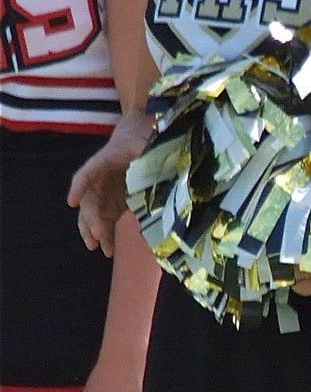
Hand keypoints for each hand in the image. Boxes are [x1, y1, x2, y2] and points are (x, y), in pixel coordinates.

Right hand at [67, 109, 152, 255]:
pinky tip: (108, 250)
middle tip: (97, 233)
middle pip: (89, 201)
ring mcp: (103, 196)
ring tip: (97, 246)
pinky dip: (105, 236)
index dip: (79, 187)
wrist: (136, 143)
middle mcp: (98, 181)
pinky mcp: (112, 207)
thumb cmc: (140, 141)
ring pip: (91, 216)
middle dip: (90, 218)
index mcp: (103, 162)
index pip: (86, 174)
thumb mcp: (145, 143)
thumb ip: (147, 151)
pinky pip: (104, 223)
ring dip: (93, 231)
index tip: (72, 201)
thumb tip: (158, 162)